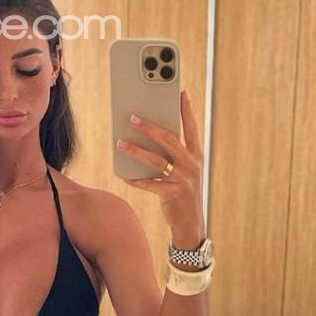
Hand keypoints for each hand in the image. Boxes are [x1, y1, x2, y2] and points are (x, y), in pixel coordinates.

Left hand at [115, 88, 205, 239]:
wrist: (191, 223)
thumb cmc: (183, 191)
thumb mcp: (185, 171)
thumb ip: (173, 154)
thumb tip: (149, 136)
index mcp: (196, 156)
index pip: (192, 128)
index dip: (187, 110)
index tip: (181, 92)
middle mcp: (191, 165)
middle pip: (170, 140)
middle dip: (151, 127)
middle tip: (133, 117)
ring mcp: (183, 180)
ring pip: (157, 160)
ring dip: (136, 151)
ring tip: (120, 143)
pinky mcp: (172, 194)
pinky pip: (150, 184)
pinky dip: (136, 179)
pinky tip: (124, 174)